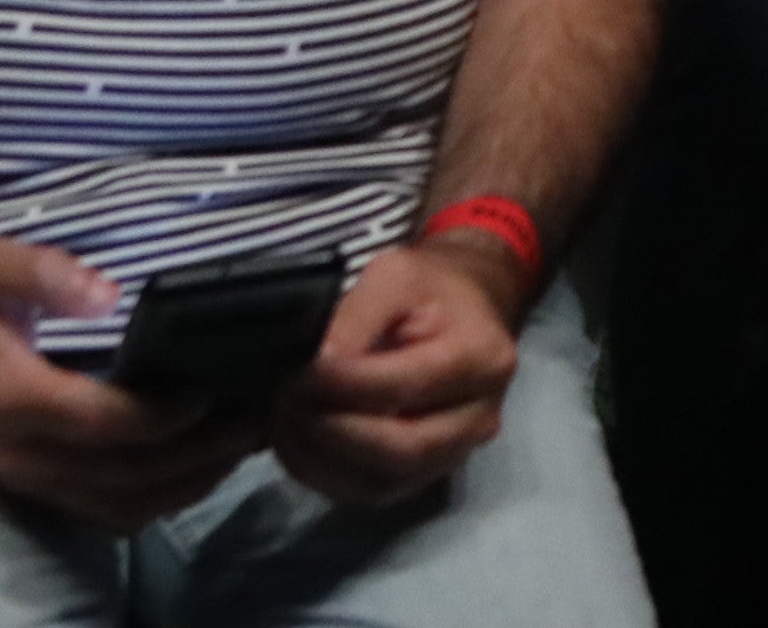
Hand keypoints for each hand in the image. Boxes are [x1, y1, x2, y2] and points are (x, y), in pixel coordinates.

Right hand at [0, 237, 258, 529]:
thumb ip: (45, 274)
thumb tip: (108, 295)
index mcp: (12, 398)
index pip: (106, 425)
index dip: (167, 415)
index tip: (217, 388)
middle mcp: (20, 453)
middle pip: (127, 475)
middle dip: (200, 453)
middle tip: (260, 417)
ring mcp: (25, 477)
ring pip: (122, 506)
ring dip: (188, 482)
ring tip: (245, 442)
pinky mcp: (33, 485)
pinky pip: (105, 512)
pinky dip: (158, 499)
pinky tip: (199, 465)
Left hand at [269, 237, 523, 508]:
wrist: (463, 310)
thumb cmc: (429, 288)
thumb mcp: (394, 275)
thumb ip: (356, 316)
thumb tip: (316, 363)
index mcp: (482, 359)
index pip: (405, 387)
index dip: (342, 386)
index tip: (297, 371)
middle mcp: (479, 418)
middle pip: (400, 449)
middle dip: (330, 430)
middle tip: (285, 399)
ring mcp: (455, 454)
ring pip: (382, 483)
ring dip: (320, 458)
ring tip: (285, 418)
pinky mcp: (426, 474)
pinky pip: (371, 492)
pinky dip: (324, 473)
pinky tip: (297, 440)